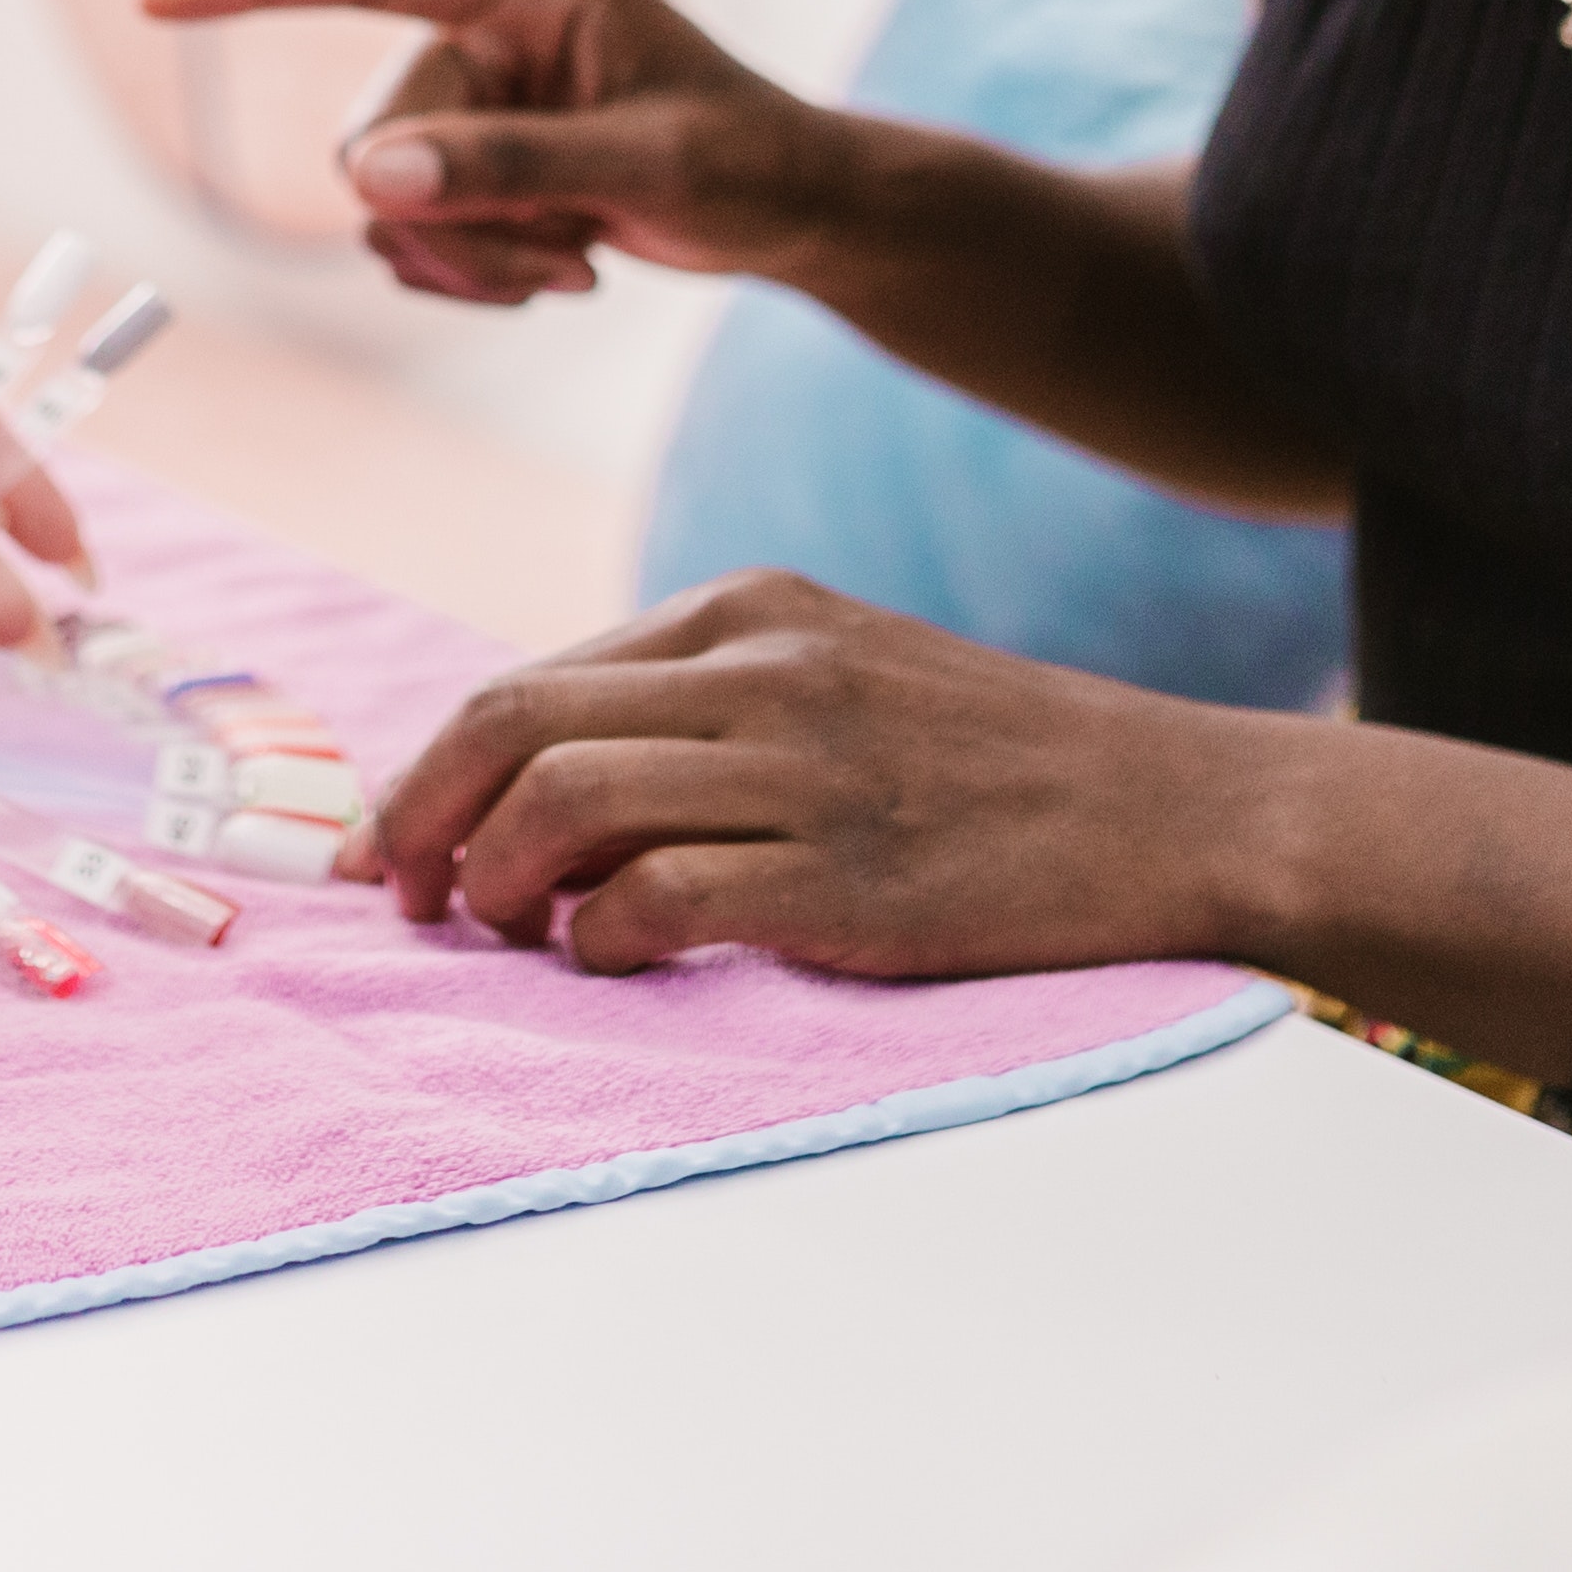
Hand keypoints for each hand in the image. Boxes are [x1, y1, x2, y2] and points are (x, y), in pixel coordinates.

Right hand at [137, 0, 863, 308]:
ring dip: (467, 254)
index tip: (157, 0)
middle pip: (375, 129)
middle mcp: (491, 18)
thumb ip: (505, 168)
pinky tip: (562, 268)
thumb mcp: (644, 169)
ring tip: (573, 265)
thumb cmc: (748, 163)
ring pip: (382, 192)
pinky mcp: (476, 148)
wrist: (798, 210)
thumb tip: (364, 182)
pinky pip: (409, 226)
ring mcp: (479, 85)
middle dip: (450, 216)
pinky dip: (472, 269)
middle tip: (558, 262)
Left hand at [355, 568, 1271, 979]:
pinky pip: (660, 896)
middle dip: (423, 820)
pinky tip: (616, 960)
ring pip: (565, 799)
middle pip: (511, 723)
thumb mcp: (838, 676)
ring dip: (500, 883)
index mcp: (747, 610)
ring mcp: (808, 768)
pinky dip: (601, 937)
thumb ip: (700, 706)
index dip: (430, 774)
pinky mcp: (849, 877)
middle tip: (408, 904)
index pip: (527, 681)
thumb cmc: (993, 765)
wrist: (1177, 808)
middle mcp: (763, 669)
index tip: (394, 854)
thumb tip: (531, 786)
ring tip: (514, 936)